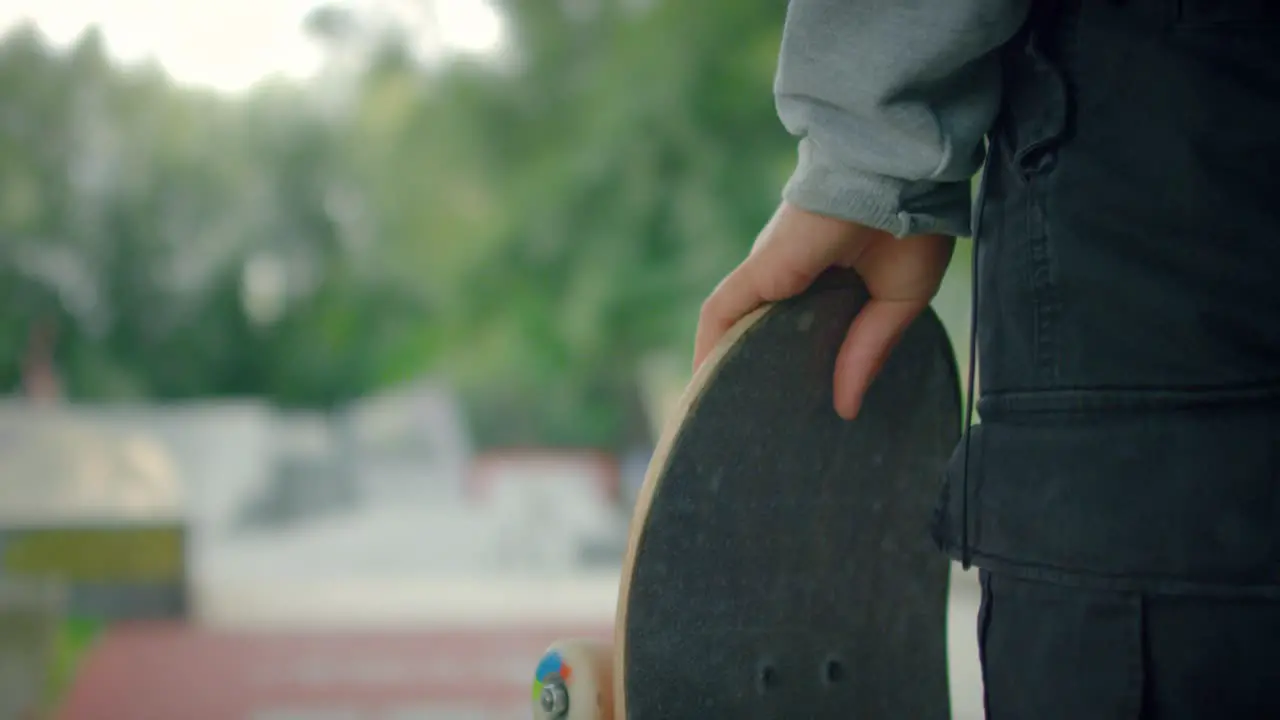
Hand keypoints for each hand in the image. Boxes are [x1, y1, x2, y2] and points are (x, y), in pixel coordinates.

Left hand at [694, 201, 953, 419]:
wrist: (900, 177)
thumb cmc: (910, 225)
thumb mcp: (897, 301)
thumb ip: (867, 351)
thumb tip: (846, 407)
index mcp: (827, 284)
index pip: (796, 332)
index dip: (790, 367)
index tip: (793, 409)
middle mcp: (790, 279)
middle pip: (759, 332)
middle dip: (752, 375)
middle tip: (753, 427)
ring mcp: (771, 274)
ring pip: (734, 326)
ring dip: (724, 366)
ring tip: (721, 416)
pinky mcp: (760, 269)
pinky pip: (720, 313)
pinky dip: (708, 347)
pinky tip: (701, 386)